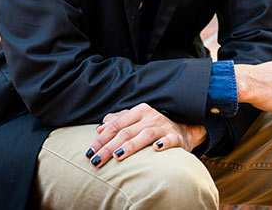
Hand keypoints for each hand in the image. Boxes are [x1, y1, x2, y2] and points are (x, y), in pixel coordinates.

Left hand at [85, 102, 206, 168]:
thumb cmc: (153, 126)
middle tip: (96, 160)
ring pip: (145, 135)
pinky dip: (163, 143)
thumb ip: (118, 121)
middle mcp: (150, 117)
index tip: (89, 152)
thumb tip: (100, 127)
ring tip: (118, 156)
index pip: (115, 125)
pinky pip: (169, 139)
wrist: (182, 130)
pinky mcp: (176, 137)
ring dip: (131, 145)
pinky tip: (155, 149)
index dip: (101, 139)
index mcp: (138, 111)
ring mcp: (163, 127)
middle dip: (109, 147)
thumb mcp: (135, 121)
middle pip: (126, 132)